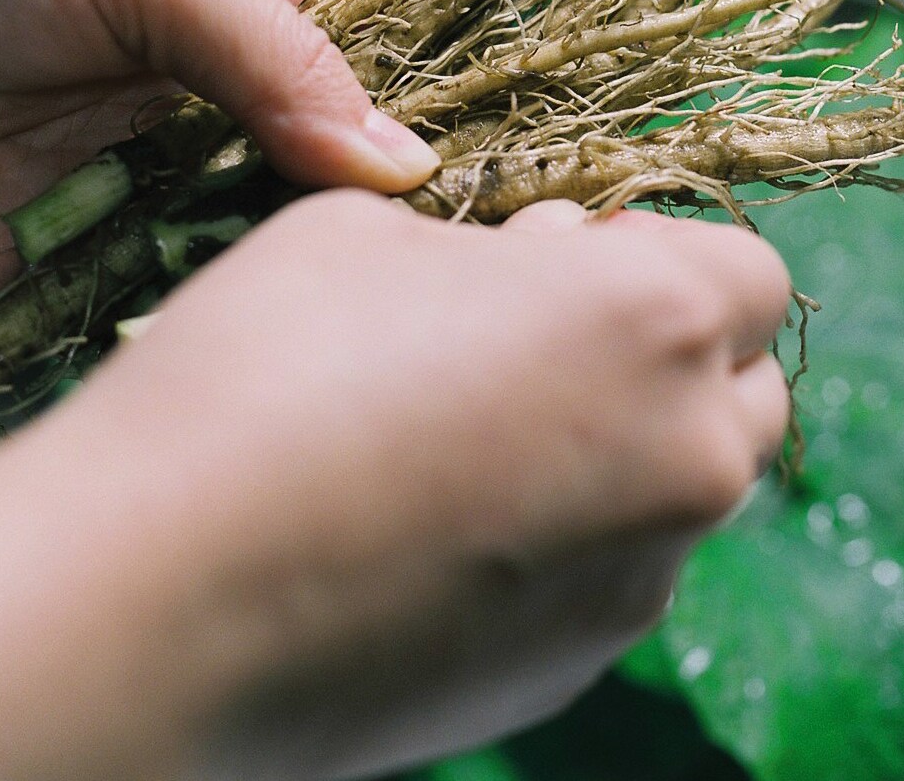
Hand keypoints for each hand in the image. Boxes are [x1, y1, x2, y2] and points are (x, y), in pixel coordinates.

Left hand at [0, 0, 437, 310]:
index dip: (427, 114)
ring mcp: (133, 193)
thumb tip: (401, 159)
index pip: (368, 63)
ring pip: (246, 257)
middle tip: (435, 272)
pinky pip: (146, 320)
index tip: (500, 175)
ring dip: (281, 283)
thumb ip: (271, 51)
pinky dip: (183, 335)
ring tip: (349, 318)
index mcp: (234, 0)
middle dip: (366, 220)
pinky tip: (232, 350)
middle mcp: (198, 103)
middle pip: (320, 176)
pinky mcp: (60, 279)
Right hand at [0, 193, 794, 780]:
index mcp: (655, 318)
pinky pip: (608, 576)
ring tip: (469, 436)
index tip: (574, 251)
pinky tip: (436, 528)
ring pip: (678, 491)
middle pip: (743, 391)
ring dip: (618, 447)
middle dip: (671, 355)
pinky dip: (562, 539)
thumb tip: (547, 268)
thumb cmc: (259, 372)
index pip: (749, 271)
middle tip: (538, 337)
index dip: (664, 250)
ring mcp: (639, 580)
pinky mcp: (574, 669)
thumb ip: (499, 248)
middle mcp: (687, 455)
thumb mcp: (371, 235)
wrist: (154, 601)